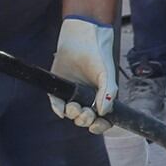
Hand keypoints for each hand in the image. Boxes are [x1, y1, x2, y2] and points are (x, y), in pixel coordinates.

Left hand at [50, 15, 115, 134]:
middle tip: (85, 113)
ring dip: (73, 114)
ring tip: (74, 106)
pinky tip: (62, 108)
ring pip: (71, 113)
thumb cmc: (97, 56)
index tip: (96, 125)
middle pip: (86, 119)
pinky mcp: (58, 88)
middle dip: (85, 120)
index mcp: (101, 97)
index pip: (103, 119)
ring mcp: (72, 94)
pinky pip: (56, 104)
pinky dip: (58, 109)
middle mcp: (87, 98)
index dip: (100, 125)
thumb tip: (103, 113)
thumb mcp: (107, 75)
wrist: (81, 39)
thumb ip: (109, 93)